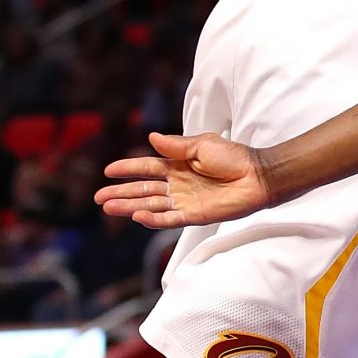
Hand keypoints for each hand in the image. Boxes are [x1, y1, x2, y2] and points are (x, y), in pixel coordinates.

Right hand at [97, 131, 273, 228]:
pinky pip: (169, 219)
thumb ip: (176, 145)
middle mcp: (178, 185)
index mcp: (178, 165)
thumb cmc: (234, 157)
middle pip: (143, 190)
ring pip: (151, 205)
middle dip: (121, 193)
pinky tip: (137, 216)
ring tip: (108, 207)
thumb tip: (151, 137)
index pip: (147, 168)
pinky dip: (153, 219)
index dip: (128, 169)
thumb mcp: (203, 145)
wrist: (258, 175)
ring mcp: (184, 201)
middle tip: (99, 198)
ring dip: (130, 207)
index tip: (108, 171)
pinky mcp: (194, 216)